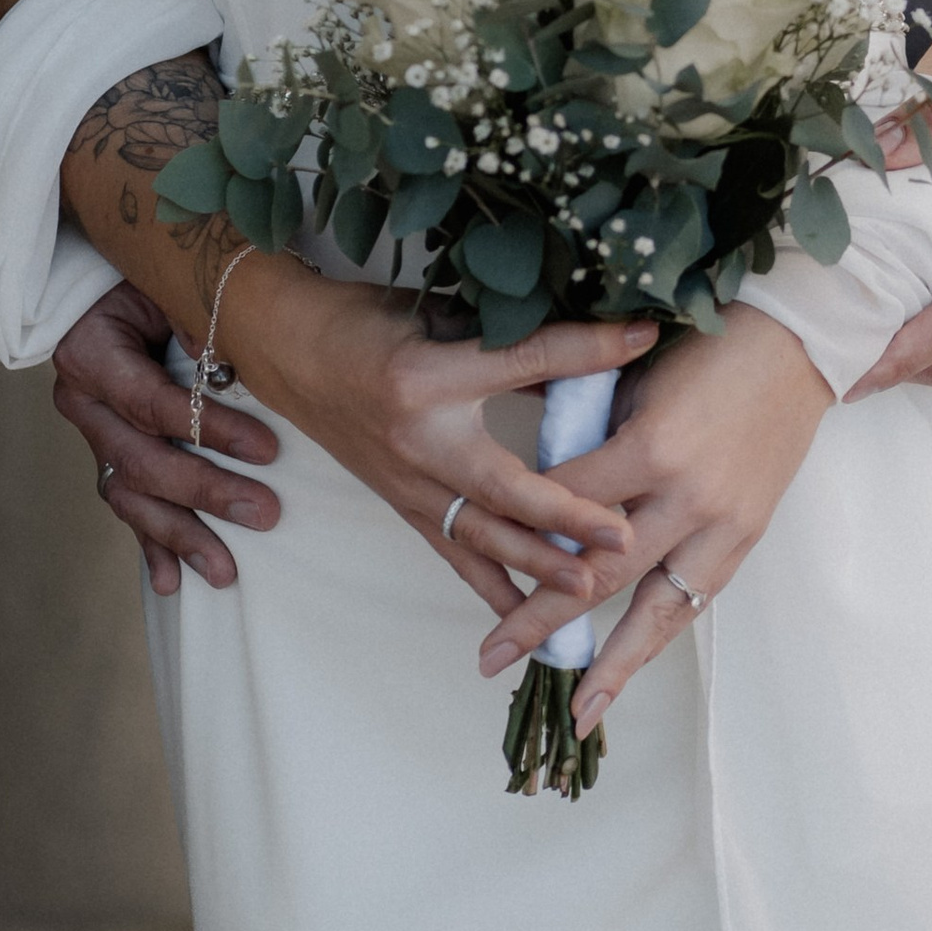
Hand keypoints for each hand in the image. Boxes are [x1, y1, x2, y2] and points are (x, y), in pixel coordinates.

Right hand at [57, 282, 282, 597]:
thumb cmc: (142, 286)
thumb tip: (220, 360)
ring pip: (132, 497)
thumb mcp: (163, 287)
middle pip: (143, 461)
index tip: (268, 451)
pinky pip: (126, 509)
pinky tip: (170, 584)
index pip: (154, 403)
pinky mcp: (106, 460)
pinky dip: (148, 547)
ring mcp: (92, 437)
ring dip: (179, 537)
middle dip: (205, 492)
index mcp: (92, 355)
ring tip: (224, 571)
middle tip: (264, 513)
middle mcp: (84, 404)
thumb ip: (191, 319)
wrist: (97, 295)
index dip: (210, 430)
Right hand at [224, 255, 661, 621]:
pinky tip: (525, 619)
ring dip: (536, 566)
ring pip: (482, 534)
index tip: (641, 341)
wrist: (290, 353)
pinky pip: (455, 554)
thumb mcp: (433, 312)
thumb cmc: (362, 322)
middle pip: (506, 484)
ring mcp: (408, 483)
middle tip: (625, 532)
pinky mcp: (403, 507)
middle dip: (568, 513)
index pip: (521, 362)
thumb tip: (580, 335)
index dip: (583, 350)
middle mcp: (418, 440)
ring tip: (590, 586)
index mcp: (428, 374)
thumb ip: (504, 334)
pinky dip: (491, 586)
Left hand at [477, 308, 833, 737]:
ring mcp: (722, 525)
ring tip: (577, 713)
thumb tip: (536, 483)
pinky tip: (631, 668)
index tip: (480, 553)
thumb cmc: (705, 347)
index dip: (521, 529)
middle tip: (490, 658)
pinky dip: (660, 636)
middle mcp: (686, 498)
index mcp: (651, 448)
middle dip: (540, 621)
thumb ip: (590, 435)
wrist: (794, 344)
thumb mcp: (634, 377)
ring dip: (612, 666)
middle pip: (600, 577)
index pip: (565, 507)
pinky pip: (694, 600)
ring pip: (656, 612)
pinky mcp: (746, 537)